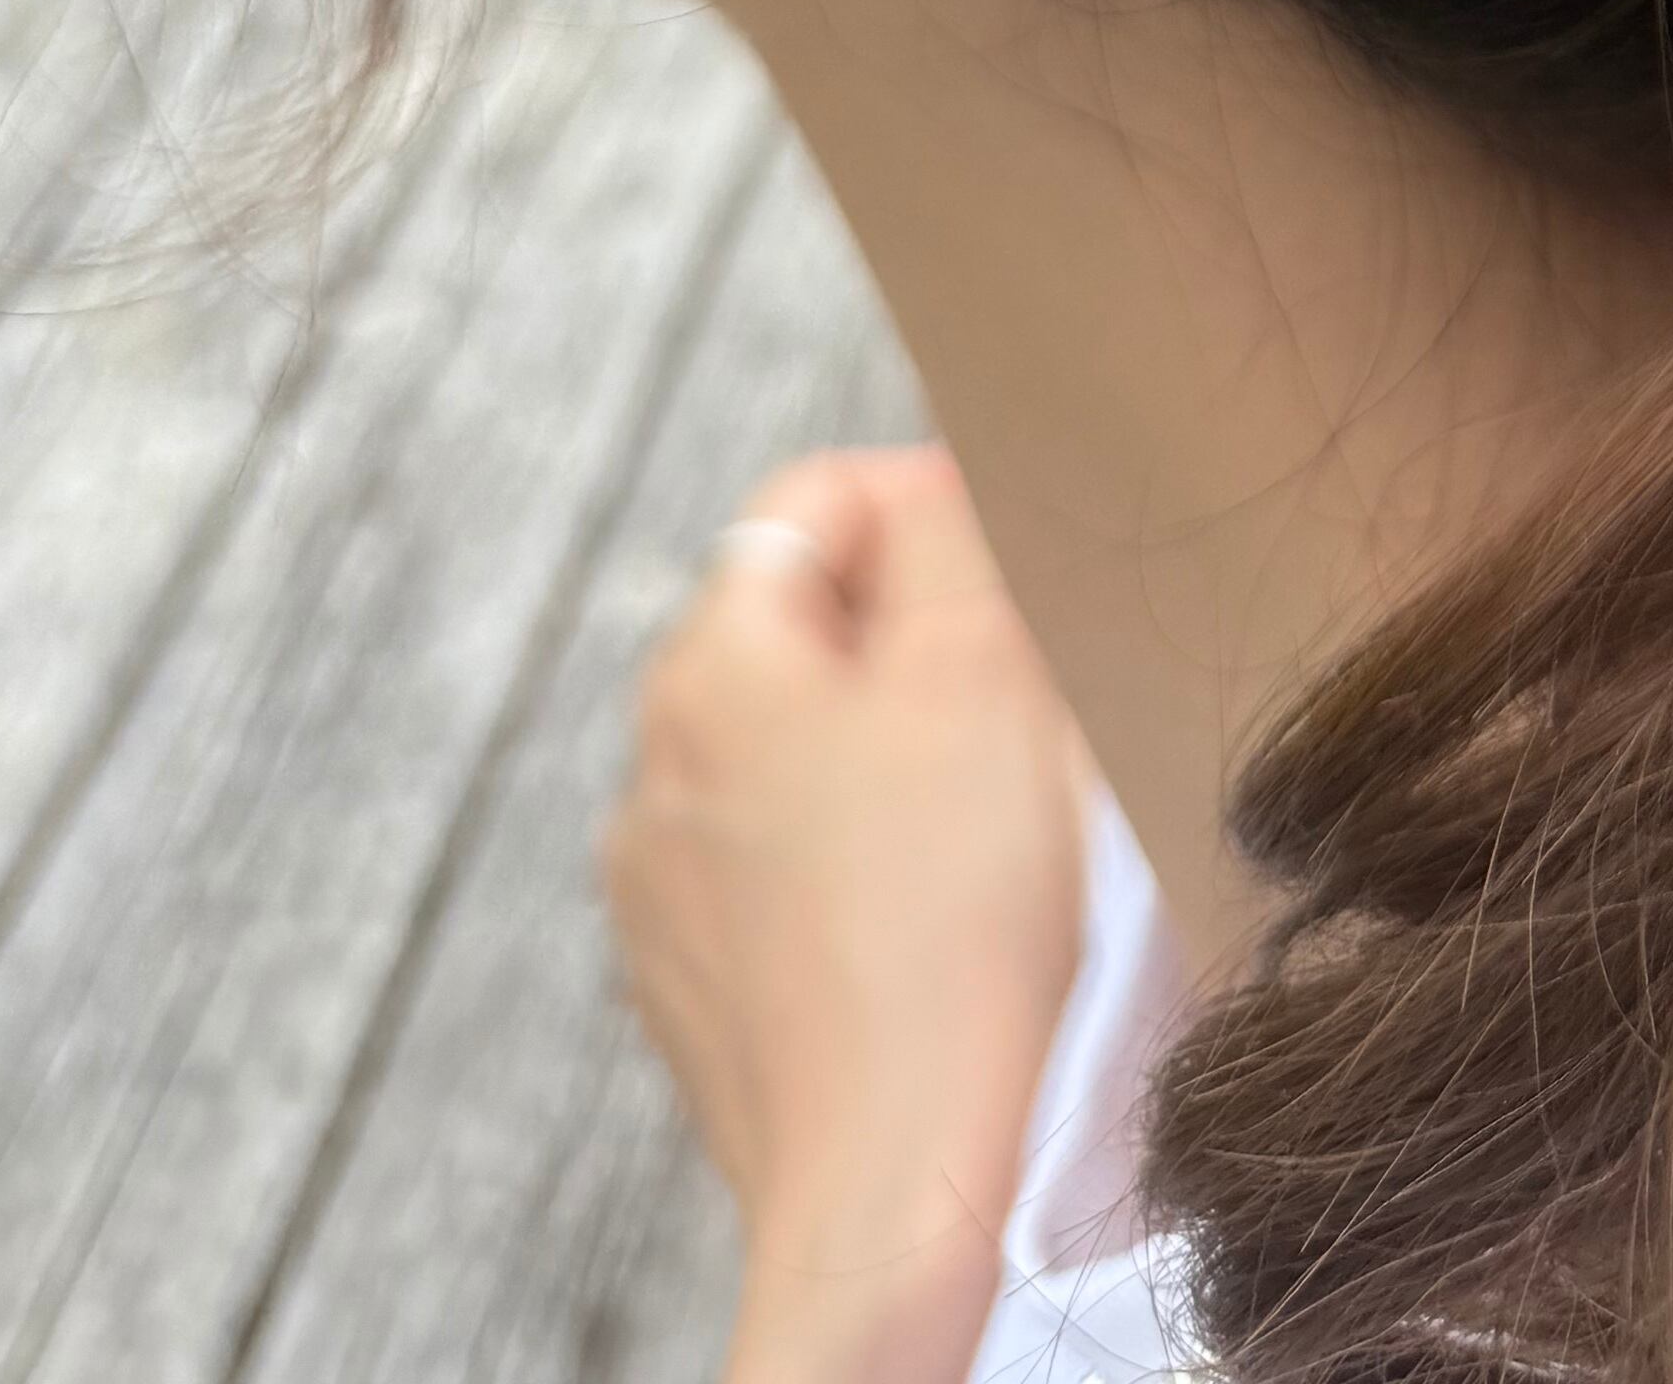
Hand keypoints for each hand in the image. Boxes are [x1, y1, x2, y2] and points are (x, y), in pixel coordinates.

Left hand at [606, 444, 1090, 1383]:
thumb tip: (922, 481)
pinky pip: (789, 883)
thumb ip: (944, 525)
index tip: (1020, 595)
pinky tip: (932, 939)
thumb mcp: (981, 666)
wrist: (896, 1190)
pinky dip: (859, 881)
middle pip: (807, 635)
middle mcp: (651, 767)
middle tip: (1022, 721)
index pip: (821, 499)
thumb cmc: (949, 926)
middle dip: (918, 654)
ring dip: (889, 770)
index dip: (937, 517)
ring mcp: (660, 897)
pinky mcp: (696, 1000)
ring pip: (800, 763)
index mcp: (708, 662)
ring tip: (984, 841)